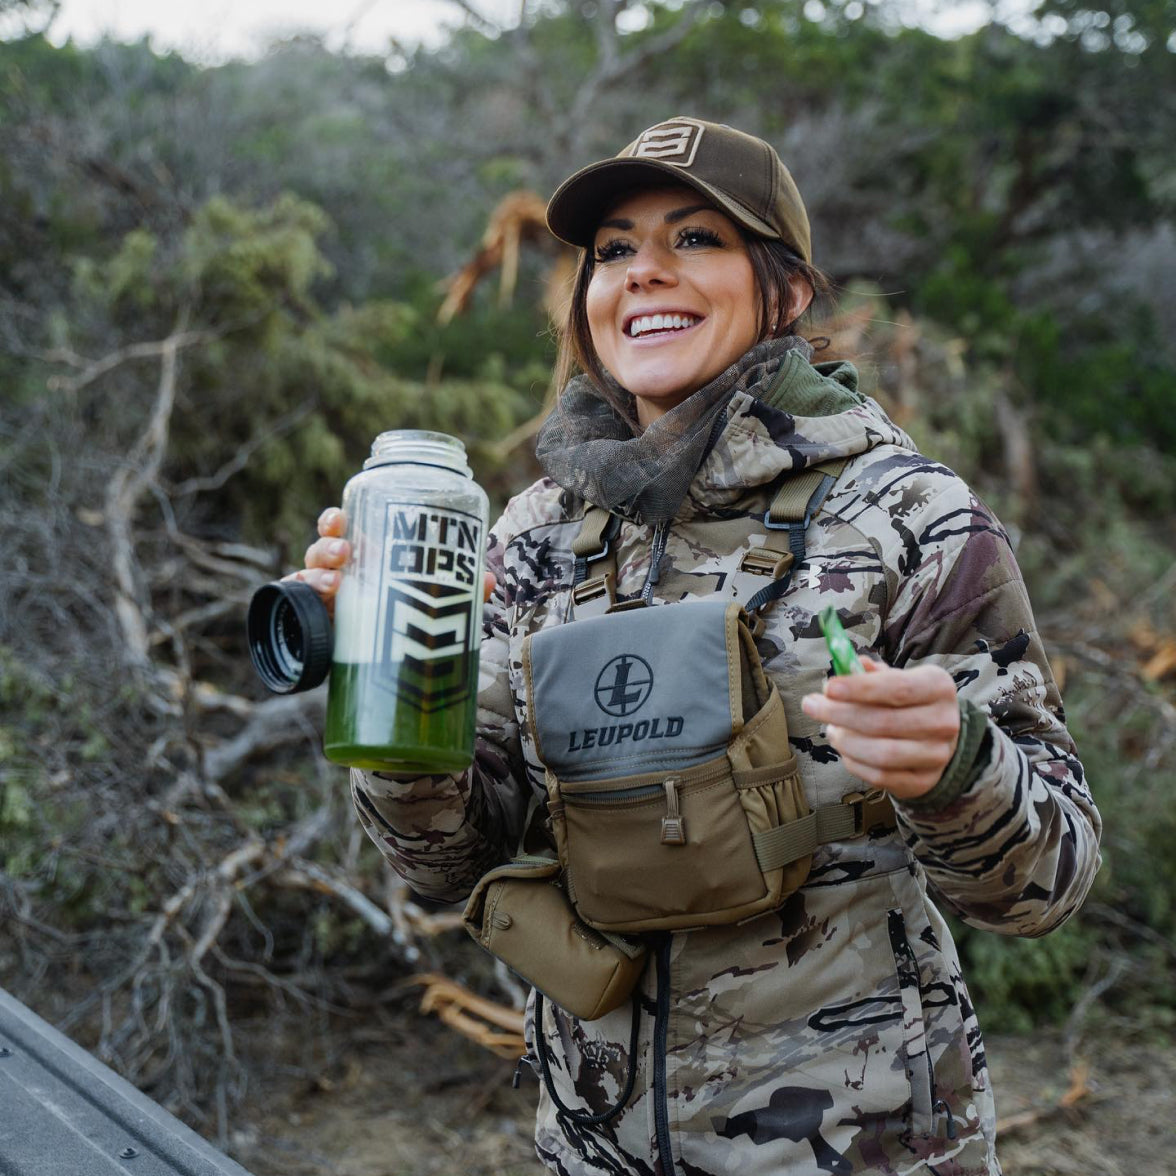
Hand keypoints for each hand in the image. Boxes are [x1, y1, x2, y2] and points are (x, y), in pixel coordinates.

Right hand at [283, 507, 495, 616]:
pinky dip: (297, 603)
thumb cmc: (404, 624)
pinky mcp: (314, 629)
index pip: (343, 532)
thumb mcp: (430, 606)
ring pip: (307, 577)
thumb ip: (456, 592)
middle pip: (323, 550)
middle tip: (345, 552)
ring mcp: (323, 603)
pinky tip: (308, 604)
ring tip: (335, 582)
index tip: (340, 518)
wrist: (382, 675)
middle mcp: (338, 576)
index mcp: (362, 561)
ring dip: (316, 574)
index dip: (335, 521)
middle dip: (328, 545)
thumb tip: (488, 579)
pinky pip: (297, 611)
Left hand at [800, 659, 959, 801]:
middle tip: (812, 706)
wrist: (935, 738)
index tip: (828, 687)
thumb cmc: (907, 701)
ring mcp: (937, 755)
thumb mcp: (895, 678)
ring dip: (846, 741)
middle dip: (839, 714)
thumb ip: (869, 672)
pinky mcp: (924, 782)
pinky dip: (854, 763)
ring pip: (881, 754)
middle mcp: (944, 722)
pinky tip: (845, 750)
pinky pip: (881, 777)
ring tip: (831, 730)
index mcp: (938, 687)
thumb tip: (846, 665)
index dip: (860, 688)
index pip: (898, 688)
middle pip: (884, 722)